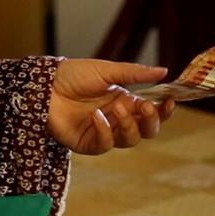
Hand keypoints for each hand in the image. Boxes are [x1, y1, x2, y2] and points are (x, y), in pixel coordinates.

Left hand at [49, 58, 175, 154]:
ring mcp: (103, 132)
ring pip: (129, 140)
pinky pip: (105, 145)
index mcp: (125, 101)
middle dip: (151, 122)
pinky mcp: (87, 143)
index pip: (152, 111)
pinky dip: (104, 132)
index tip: (170, 101)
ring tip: (116, 108)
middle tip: (146, 108)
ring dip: (128, 125)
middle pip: (146, 131)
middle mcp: (117, 118)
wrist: (44, 85)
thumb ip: (135, 74)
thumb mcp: (107, 70)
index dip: (164, 110)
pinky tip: (96, 116)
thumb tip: (164, 71)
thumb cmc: (74, 75)